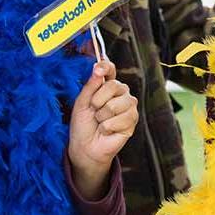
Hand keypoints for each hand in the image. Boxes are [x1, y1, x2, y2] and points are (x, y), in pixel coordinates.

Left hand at [67, 59, 137, 199]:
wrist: (85, 147)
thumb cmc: (83, 125)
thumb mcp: (81, 103)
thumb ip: (90, 86)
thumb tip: (97, 68)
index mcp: (108, 86)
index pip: (110, 69)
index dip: (105, 67)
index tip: (98, 69)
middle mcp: (121, 93)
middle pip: (113, 86)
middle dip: (97, 101)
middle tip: (94, 111)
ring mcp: (129, 106)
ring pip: (115, 104)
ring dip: (102, 116)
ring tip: (101, 122)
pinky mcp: (132, 120)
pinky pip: (120, 119)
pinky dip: (108, 127)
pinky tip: (108, 130)